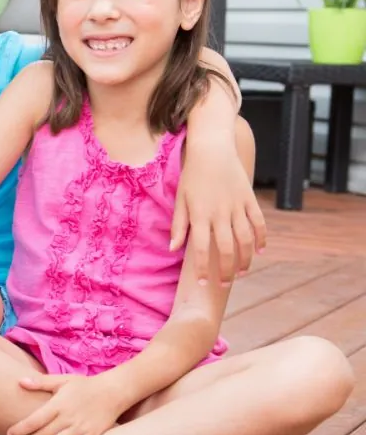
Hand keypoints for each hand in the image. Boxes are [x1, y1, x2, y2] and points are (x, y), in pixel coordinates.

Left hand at [7, 374, 125, 434]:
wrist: (113, 392)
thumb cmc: (84, 385)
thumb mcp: (62, 380)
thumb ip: (40, 382)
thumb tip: (19, 382)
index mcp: (58, 404)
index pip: (33, 421)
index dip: (18, 430)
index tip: (9, 434)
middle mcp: (68, 418)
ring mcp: (80, 430)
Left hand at [171, 137, 265, 286]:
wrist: (212, 150)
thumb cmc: (192, 176)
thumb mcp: (180, 200)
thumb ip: (178, 225)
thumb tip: (173, 249)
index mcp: (200, 214)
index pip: (199, 249)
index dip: (202, 269)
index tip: (202, 284)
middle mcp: (220, 213)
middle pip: (226, 249)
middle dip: (225, 271)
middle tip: (223, 285)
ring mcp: (237, 207)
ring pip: (246, 240)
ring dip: (245, 259)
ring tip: (240, 273)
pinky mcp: (250, 200)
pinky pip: (259, 223)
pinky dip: (262, 239)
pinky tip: (260, 252)